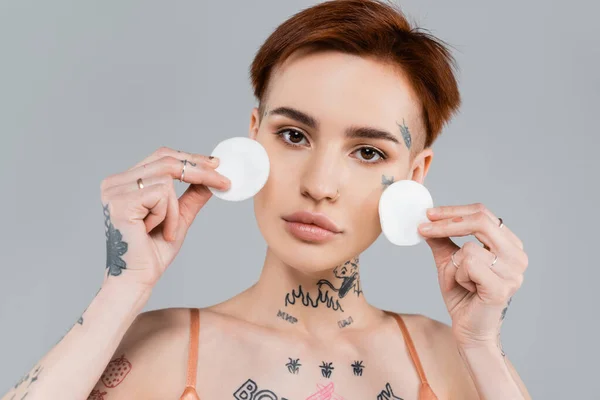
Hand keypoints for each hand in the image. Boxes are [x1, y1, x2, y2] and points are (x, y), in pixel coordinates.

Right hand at [99, 146, 230, 289]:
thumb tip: (211, 177)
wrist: (138, 278)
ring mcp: (114, 191)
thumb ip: (191, 196)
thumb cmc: (153, 251)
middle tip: (224, 182)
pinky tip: (156, 231)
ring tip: (167, 230)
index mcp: (124, 182)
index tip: (216, 164)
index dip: (191, 158)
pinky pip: (161, 195)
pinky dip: (168, 215)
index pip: (161, 156)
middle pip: (166, 160)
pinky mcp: (120, 202)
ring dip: (176, 209)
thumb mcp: (179, 217)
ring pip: (167, 179)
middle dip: (199, 170)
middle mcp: (115, 182)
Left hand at [417, 203, 527, 346]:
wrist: (468, 329)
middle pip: (480, 221)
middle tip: (423, 228)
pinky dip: (458, 276)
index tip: (429, 214)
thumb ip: (442, 239)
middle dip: (447, 223)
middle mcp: (517, 256)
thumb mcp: (449, 261)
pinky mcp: (502, 287)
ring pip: (469, 248)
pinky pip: (469, 265)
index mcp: (509, 245)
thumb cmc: (462, 295)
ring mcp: (513, 272)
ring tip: (461, 281)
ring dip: (454, 265)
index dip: (454, 211)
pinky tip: (467, 289)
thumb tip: (428, 218)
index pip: (483, 214)